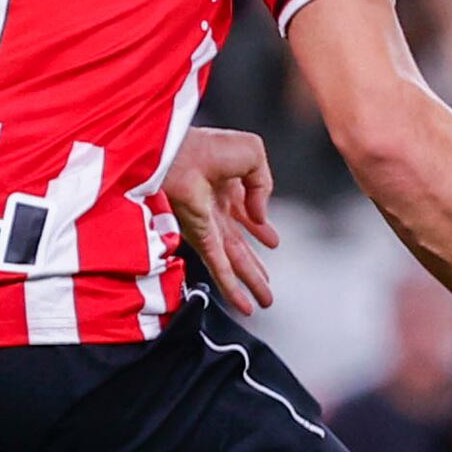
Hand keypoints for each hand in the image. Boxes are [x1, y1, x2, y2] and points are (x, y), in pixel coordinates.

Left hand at [161, 125, 279, 309]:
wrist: (178, 153)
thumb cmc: (208, 147)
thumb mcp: (253, 154)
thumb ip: (265, 185)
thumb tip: (261, 217)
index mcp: (226, 186)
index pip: (245, 213)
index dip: (260, 228)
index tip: (272, 241)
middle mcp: (215, 209)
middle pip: (239, 247)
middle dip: (255, 268)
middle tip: (266, 287)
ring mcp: (208, 227)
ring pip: (232, 263)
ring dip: (249, 283)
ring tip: (263, 302)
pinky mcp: (200, 239)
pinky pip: (218, 268)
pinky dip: (231, 288)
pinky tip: (243, 304)